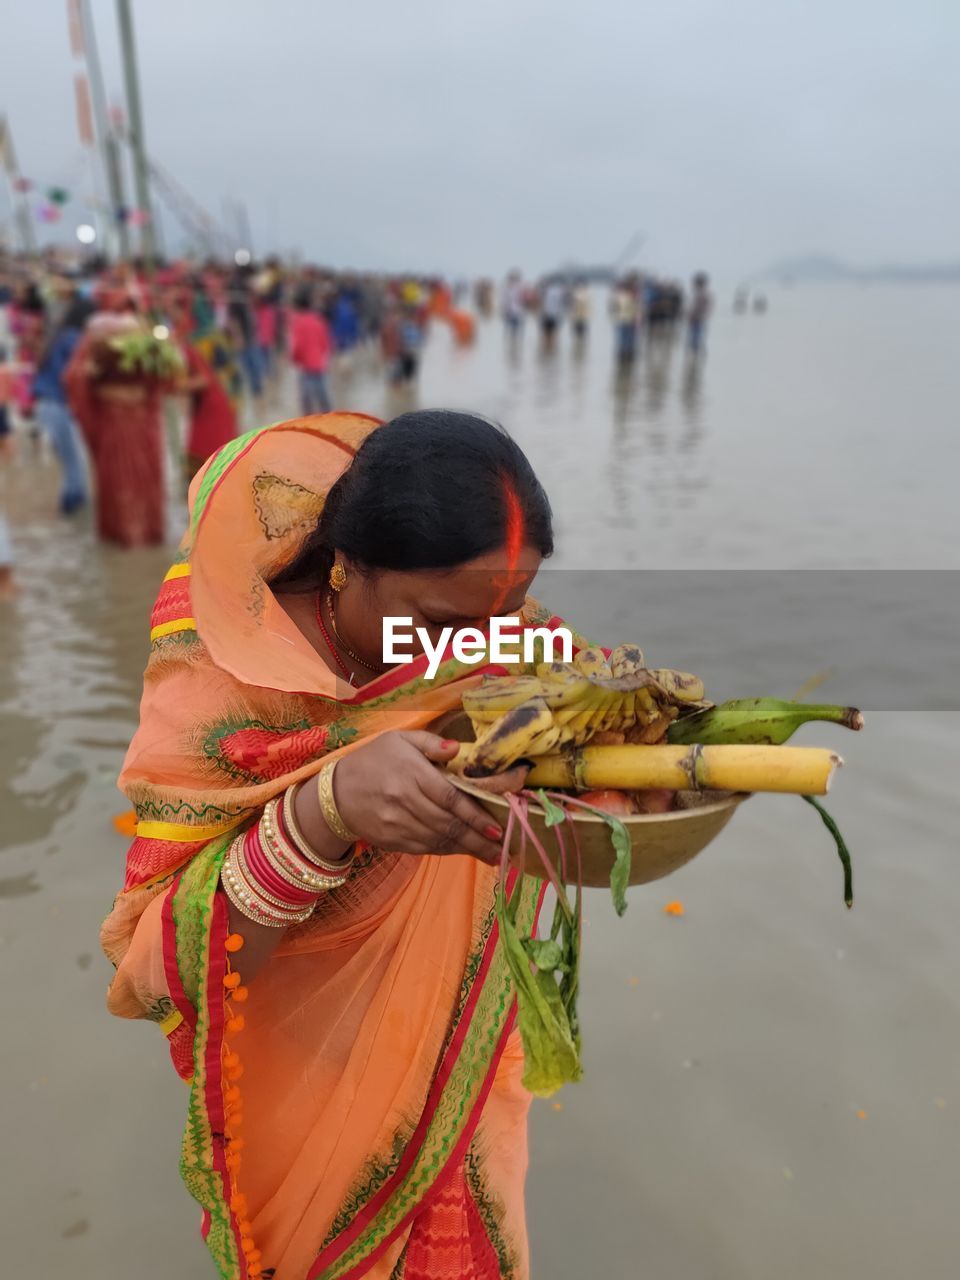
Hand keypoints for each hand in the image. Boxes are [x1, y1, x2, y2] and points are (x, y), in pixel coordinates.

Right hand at [333, 731, 525, 864]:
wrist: (335, 793)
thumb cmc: (373, 760)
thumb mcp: (398, 740)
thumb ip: (430, 743)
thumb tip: (458, 749)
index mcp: (411, 774)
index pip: (449, 798)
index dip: (475, 815)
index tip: (496, 827)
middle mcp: (405, 801)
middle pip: (448, 824)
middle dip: (478, 839)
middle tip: (502, 847)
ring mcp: (397, 824)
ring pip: (439, 840)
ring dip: (466, 849)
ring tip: (490, 854)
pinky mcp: (392, 840)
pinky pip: (425, 848)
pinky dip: (446, 850)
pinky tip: (463, 850)